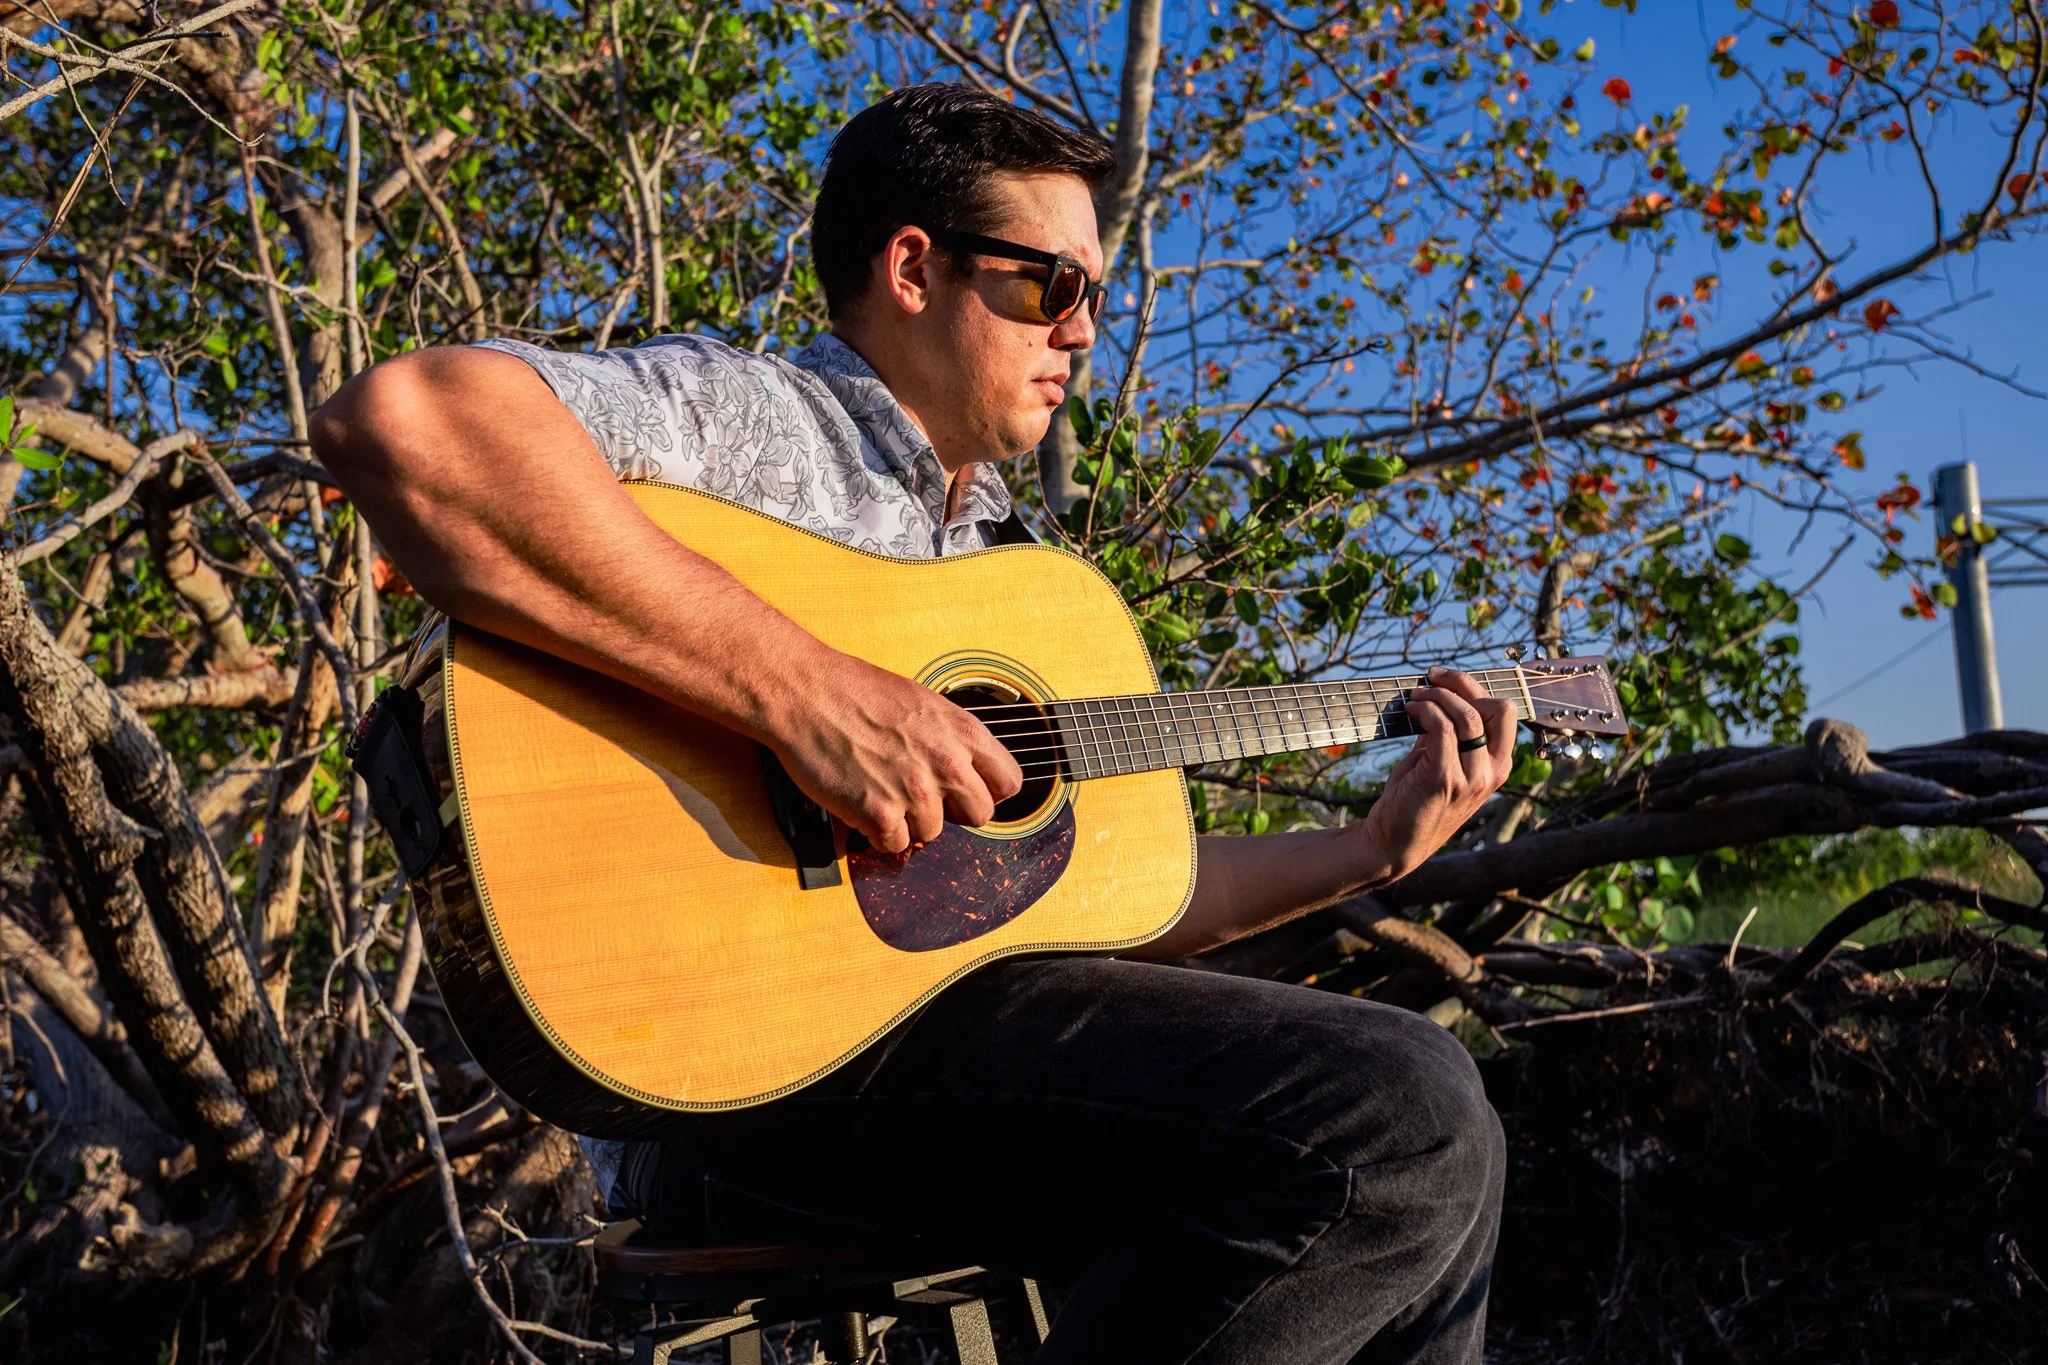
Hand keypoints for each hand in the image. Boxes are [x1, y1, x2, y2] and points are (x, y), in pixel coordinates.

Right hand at [766, 653, 1023, 854]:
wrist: (805, 692)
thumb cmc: (855, 690)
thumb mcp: (923, 702)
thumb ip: (951, 738)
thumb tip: (967, 769)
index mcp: (964, 731)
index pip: (1009, 782)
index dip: (988, 789)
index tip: (967, 790)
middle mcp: (947, 762)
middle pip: (980, 815)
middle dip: (953, 811)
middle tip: (922, 795)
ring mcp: (915, 790)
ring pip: (932, 832)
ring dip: (908, 820)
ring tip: (881, 788)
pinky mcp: (880, 813)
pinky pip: (894, 844)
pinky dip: (877, 832)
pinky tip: (863, 802)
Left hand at [1357, 666, 1516, 883]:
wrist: (1393, 844)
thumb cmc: (1414, 802)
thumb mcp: (1441, 763)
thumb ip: (1448, 736)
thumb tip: (1440, 698)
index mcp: (1498, 766)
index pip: (1504, 713)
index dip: (1475, 688)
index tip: (1445, 679)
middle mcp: (1492, 772)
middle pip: (1497, 709)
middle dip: (1463, 684)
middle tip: (1430, 680)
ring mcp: (1471, 778)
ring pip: (1467, 716)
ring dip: (1437, 696)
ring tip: (1414, 697)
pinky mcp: (1444, 779)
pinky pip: (1441, 728)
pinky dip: (1425, 710)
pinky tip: (1410, 711)